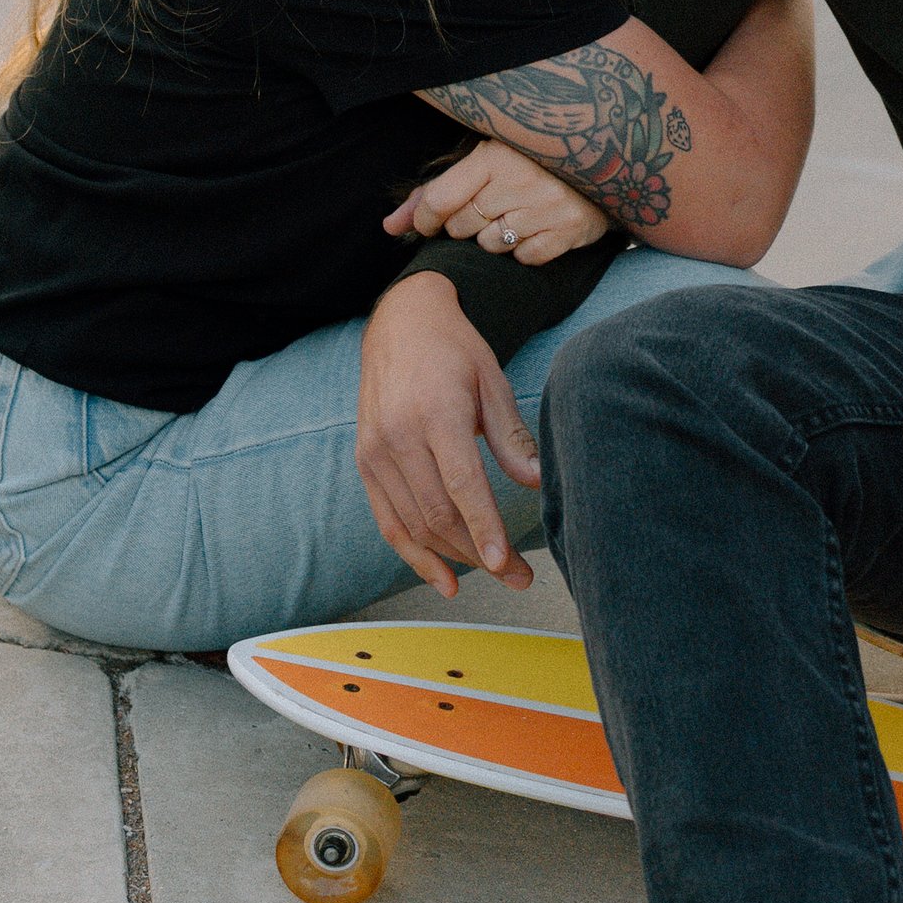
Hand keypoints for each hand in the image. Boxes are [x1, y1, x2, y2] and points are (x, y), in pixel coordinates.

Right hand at [355, 271, 540, 600]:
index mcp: (434, 413)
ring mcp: (375, 453)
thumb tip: (538, 482)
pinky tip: (445, 579)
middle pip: (438, 514)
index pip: (461, 484)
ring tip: (495, 574)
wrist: (399, 323)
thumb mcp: (492, 380)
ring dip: (454, 559)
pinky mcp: (365, 464)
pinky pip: (388, 522)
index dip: (485, 529)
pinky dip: (414, 556)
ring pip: (413, 525)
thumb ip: (511, 436)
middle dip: (480, 554)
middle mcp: (397, 437)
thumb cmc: (454, 350)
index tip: (506, 564)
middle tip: (519, 576)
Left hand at [383, 140, 609, 261]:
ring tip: (510, 216)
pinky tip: (533, 228)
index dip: (426, 219)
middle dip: (465, 224)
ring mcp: (547, 208)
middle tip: (485, 208)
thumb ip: (433, 193)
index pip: (440, 201)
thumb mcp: (482, 161)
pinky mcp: (568, 231)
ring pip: (491, 245)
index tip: (431, 222)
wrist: (606, 160)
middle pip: (463, 226)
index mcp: (495, 154)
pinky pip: (524, 258)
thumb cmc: (531, 159)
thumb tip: (389, 226)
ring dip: (493, 237)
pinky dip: (523, 250)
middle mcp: (521, 180)